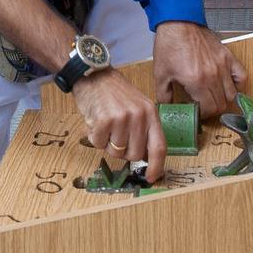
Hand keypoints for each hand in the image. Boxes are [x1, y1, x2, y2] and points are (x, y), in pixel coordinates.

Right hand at [73, 69, 165, 183]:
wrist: (93, 74)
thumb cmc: (114, 92)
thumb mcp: (138, 106)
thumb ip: (144, 129)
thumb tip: (145, 157)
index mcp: (151, 113)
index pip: (159, 147)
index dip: (156, 166)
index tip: (151, 177)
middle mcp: (139, 116)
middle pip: (134, 154)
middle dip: (123, 151)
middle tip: (116, 136)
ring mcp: (122, 118)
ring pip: (115, 152)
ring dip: (107, 143)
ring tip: (105, 125)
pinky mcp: (104, 120)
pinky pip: (99, 144)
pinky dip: (94, 137)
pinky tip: (95, 122)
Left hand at [153, 21, 246, 118]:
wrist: (178, 23)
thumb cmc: (170, 45)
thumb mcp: (161, 73)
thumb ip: (164, 95)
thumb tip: (168, 108)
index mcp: (196, 81)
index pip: (209, 109)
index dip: (202, 114)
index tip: (196, 111)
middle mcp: (213, 75)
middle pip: (222, 104)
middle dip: (212, 109)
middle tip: (202, 105)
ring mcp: (223, 65)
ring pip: (233, 94)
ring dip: (224, 99)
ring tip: (212, 96)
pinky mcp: (228, 56)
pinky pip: (242, 76)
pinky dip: (238, 84)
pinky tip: (227, 85)